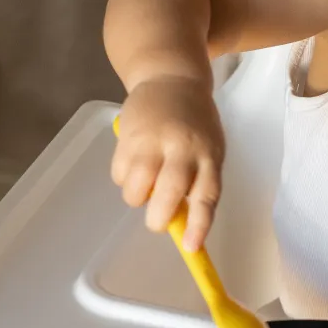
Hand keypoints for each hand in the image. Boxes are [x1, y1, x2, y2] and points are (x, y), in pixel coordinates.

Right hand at [111, 75, 224, 249]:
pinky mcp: (127, 136)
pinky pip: (118, 174)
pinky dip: (123, 177)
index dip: (197, 225)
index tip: (189, 248)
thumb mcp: (208, 148)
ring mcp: (152, 141)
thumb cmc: (195, 122)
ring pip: (136, 190)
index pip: (206, 196)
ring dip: (137, 196)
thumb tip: (181, 223)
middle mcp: (182, 148)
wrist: (171, 78)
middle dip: (158, 219)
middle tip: (156, 221)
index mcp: (208, 154)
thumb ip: (199, 181)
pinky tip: (133, 161)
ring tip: (145, 182)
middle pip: (168, 195)